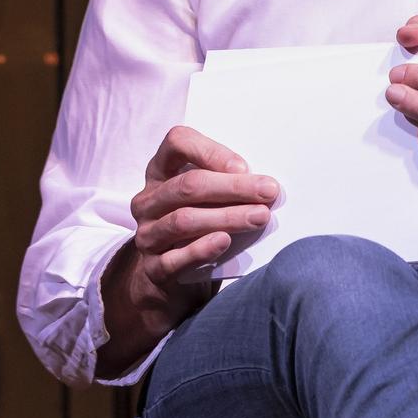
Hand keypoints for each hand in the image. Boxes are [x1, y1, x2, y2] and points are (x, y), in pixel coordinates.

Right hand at [97, 126, 277, 375]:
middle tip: (270, 192)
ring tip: (260, 216)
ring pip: (183, 220)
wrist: (175, 276)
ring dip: (226, 217)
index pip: (177, 142)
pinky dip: (201, 249)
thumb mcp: (211, 198)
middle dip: (233, 188)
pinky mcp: (154, 268)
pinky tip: (224, 241)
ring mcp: (148, 234)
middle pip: (187, 186)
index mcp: (162, 171)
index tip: (244, 166)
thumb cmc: (203, 224)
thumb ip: (229, 184)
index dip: (211, 151)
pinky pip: (174, 258)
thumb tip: (267, 184)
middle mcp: (149, 201)